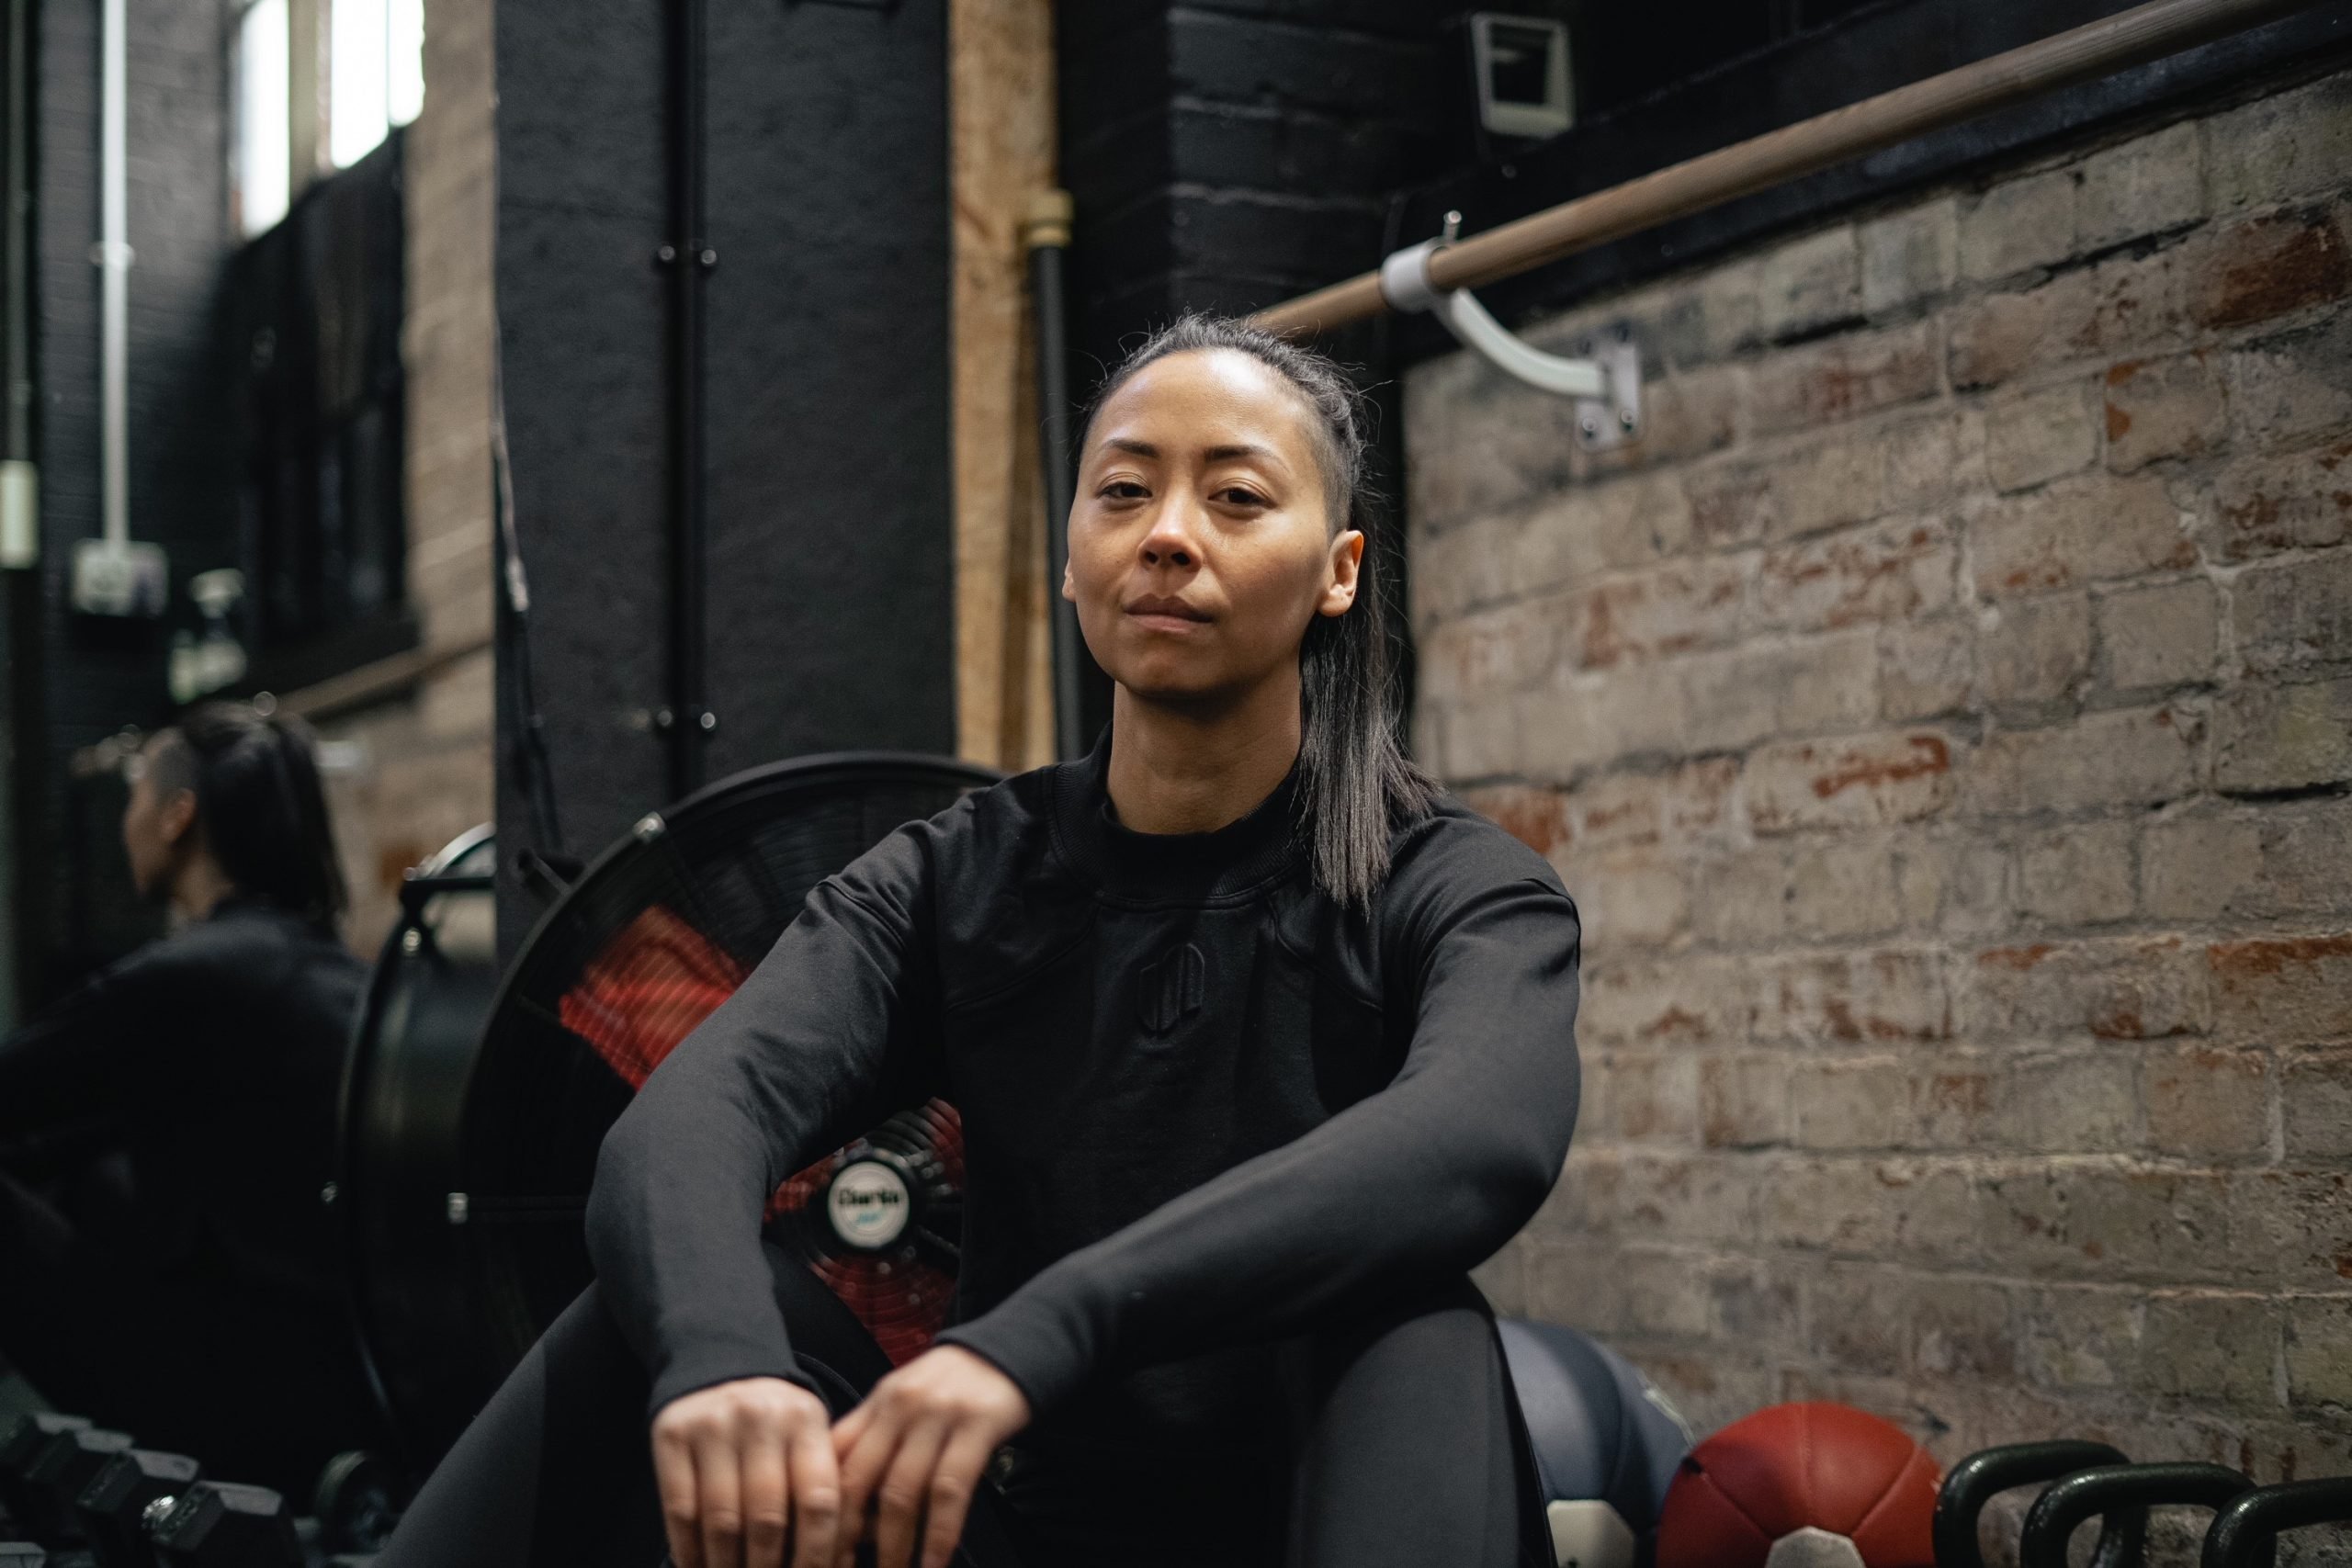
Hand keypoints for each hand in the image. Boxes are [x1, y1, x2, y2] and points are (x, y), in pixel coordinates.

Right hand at [651, 1376, 840, 1567]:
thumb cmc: (774, 1423)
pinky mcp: (673, 1435)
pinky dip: (688, 1551)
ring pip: (722, 1520)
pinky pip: (680, 1510)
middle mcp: (762, 1418)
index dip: (816, 1554)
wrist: (719, 1365)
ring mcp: (714, 1424)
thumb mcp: (807, 1437)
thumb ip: (822, 1489)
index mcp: (806, 1421)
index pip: (819, 1501)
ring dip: (726, 1567)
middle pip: (767, 1518)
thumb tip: (839, 1562)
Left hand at [830, 1346, 1030, 1567]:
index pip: (834, 1462)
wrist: (1008, 1348)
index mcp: (877, 1404)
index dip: (820, 1512)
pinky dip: (940, 1533)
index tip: (818, 1549)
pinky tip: (935, 1562)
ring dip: (894, 1546)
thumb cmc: (951, 1385)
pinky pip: (951, 1490)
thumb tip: (843, 1505)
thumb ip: (872, 1440)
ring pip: (902, 1492)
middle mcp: (900, 1408)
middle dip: (847, 1536)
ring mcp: (938, 1415)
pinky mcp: (977, 1425)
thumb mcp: (903, 1400)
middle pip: (858, 1481)